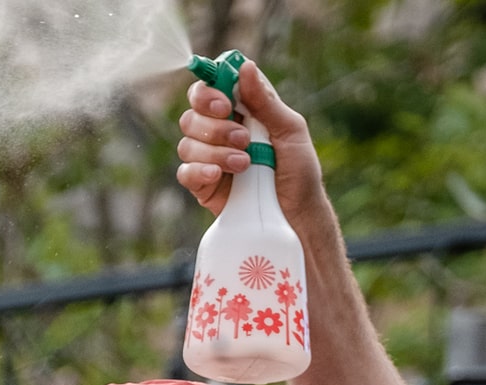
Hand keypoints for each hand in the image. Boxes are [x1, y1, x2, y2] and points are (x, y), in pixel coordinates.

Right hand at [175, 60, 328, 230]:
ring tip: (245, 164)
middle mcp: (220, 132)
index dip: (209, 91)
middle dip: (215, 126)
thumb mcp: (290, 131)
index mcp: (240, 112)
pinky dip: (199, 170)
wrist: (298, 216)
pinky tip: (218, 175)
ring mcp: (209, 159)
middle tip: (243, 139)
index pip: (210, 89)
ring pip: (188, 143)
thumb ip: (265, 101)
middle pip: (192, 115)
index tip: (225, 104)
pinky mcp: (204, 186)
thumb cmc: (300, 173)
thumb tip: (245, 66)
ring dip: (215, 151)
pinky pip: (185, 172)